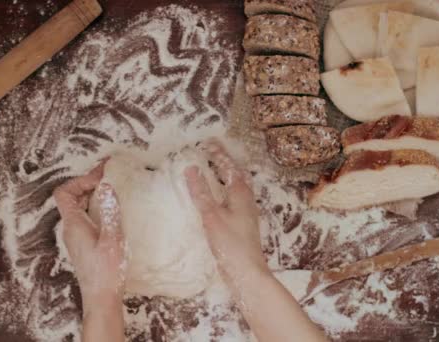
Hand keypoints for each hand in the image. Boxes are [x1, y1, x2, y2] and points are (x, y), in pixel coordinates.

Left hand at [53, 163, 125, 312]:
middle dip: (89, 183)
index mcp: (74, 224)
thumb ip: (109, 211)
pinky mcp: (83, 243)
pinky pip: (85, 216)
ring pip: (79, 207)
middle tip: (109, 174)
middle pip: (72, 197)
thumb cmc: (106, 271)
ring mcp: (76, 237)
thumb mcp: (112, 238)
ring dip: (92, 194)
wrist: (101, 298)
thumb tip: (107, 186)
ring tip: (111, 187)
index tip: (101, 177)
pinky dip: (95, 206)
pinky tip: (111, 209)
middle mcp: (71, 229)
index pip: (64, 193)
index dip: (80, 180)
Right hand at [185, 141, 268, 295]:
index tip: (207, 142)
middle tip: (211, 150)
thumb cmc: (230, 243)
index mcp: (241, 193)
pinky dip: (224, 189)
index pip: (228, 167)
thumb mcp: (211, 216)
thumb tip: (191, 169)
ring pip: (236, 186)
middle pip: (236, 174)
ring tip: (214, 168)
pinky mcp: (243, 222)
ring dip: (225, 175)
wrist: (247, 272)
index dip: (218, 154)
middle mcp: (246, 199)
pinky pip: (234, 196)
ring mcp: (246, 211)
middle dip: (223, 161)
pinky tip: (218, 196)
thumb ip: (201, 192)